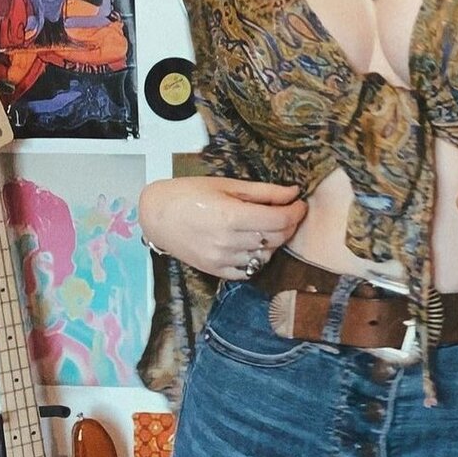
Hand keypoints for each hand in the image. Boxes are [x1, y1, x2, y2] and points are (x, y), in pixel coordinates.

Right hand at [138, 176, 307, 278]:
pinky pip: (248, 271)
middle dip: (289, 225)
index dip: (296, 212)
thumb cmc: (190, 193)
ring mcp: (221, 260)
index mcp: (232, 217)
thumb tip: (294, 193)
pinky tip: (253, 243)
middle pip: (275, 238)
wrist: (157, 215)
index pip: (279, 221)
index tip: (300, 204)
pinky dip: (257, 258)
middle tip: (289, 212)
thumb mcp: (228, 185)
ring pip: (265, 255)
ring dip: (273, 241)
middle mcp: (228, 242)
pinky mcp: (215, 271)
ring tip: (268, 225)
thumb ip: (264, 192)